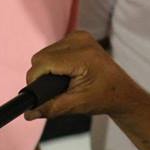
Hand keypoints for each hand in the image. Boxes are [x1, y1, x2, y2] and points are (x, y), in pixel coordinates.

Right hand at [24, 30, 147, 119]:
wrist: (122, 91)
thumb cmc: (103, 98)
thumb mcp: (76, 105)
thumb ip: (50, 108)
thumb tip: (28, 113)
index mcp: (82, 56)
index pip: (43, 62)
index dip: (35, 79)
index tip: (37, 94)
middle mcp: (80, 40)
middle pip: (41, 57)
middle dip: (42, 75)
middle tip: (54, 91)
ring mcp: (80, 36)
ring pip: (45, 52)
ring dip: (47, 68)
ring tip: (62, 82)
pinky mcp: (78, 36)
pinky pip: (54, 48)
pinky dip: (54, 61)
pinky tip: (65, 72)